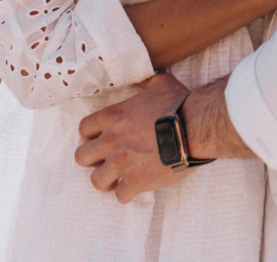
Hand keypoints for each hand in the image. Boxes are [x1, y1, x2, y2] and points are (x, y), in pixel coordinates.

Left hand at [75, 72, 190, 202]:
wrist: (195, 127)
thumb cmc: (179, 104)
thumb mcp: (161, 83)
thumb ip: (147, 83)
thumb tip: (144, 80)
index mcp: (114, 117)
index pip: (84, 129)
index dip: (90, 136)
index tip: (100, 139)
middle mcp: (112, 140)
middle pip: (81, 157)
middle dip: (92, 160)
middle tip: (106, 160)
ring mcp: (121, 163)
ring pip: (96, 181)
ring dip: (107, 181)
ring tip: (118, 179)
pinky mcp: (135, 181)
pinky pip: (120, 195)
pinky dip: (127, 194)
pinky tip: (135, 189)